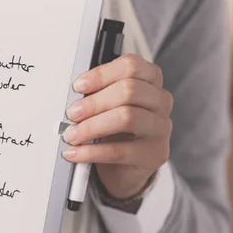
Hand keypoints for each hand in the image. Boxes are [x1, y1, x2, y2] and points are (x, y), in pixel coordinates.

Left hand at [62, 54, 172, 199]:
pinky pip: (119, 151)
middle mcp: (160, 101)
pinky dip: (92, 152)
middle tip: (72, 113)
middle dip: (94, 102)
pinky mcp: (154, 154)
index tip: (78, 86)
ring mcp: (161, 128)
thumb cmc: (114, 129)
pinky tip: (76, 153)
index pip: (131, 66)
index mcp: (150, 81)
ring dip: (92, 126)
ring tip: (71, 135)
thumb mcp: (106, 106)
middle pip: (129, 90)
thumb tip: (73, 96)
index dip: (102, 74)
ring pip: (127, 118)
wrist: (124, 166)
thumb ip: (96, 94)